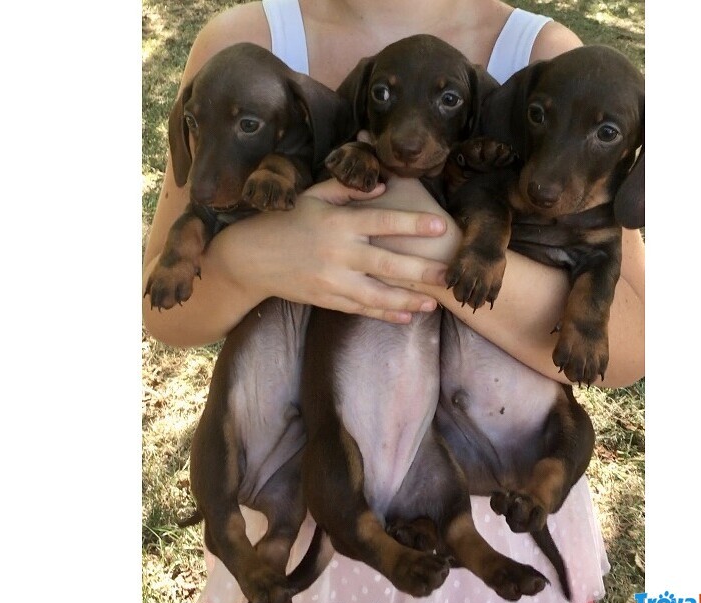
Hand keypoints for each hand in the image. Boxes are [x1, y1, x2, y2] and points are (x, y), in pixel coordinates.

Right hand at [228, 178, 452, 322]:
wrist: (252, 257)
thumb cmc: (287, 220)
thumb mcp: (313, 195)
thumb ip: (347, 188)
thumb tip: (383, 187)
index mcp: (338, 223)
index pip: (382, 221)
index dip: (412, 224)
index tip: (439, 226)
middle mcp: (338, 252)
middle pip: (387, 264)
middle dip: (421, 271)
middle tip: (449, 275)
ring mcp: (332, 280)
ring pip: (377, 295)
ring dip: (407, 301)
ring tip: (432, 304)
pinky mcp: (326, 299)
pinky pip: (360, 309)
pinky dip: (384, 314)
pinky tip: (405, 316)